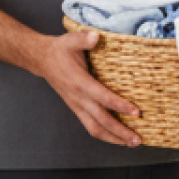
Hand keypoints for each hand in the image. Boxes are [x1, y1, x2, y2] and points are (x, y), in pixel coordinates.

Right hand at [36, 28, 142, 145]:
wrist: (41, 60)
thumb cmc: (60, 50)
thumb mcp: (71, 40)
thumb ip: (84, 39)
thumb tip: (96, 35)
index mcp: (80, 83)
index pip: (103, 98)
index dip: (120, 106)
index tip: (136, 112)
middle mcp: (79, 99)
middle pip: (101, 121)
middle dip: (120, 132)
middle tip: (138, 139)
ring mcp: (77, 106)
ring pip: (95, 129)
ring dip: (113, 138)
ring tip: (131, 143)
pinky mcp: (77, 108)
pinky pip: (91, 126)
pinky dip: (105, 134)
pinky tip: (118, 136)